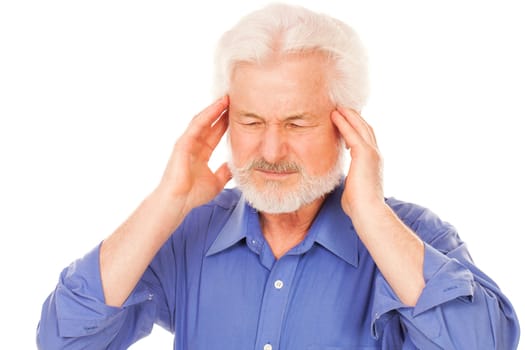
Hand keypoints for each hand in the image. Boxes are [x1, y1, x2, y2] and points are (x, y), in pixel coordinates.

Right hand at [158, 96, 231, 213]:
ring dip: (215, 108)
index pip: (216, 133)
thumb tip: (238, 166)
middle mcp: (194, 145)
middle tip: (236, 99)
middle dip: (223, 112)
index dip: (226, 123)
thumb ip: (226, 172)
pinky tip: (217, 106)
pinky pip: (196, 125)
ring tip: (228, 97)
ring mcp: (187, 142)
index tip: (240, 113)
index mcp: (201, 153)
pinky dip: (207, 114)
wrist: (178, 202)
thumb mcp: (218, 182)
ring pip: (203, 120)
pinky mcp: (183, 142)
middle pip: (211, 124)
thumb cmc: (193, 195)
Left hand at [331, 107, 383, 216]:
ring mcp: (372, 153)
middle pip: (365, 129)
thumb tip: (346, 182)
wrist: (368, 212)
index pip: (366, 140)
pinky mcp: (364, 154)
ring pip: (360, 127)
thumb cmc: (359, 206)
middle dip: (354, 117)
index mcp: (374, 163)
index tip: (347, 121)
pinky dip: (344, 123)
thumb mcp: (353, 188)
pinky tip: (335, 116)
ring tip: (337, 107)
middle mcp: (375, 155)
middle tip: (342, 107)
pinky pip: (352, 133)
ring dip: (348, 115)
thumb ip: (351, 180)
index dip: (357, 128)